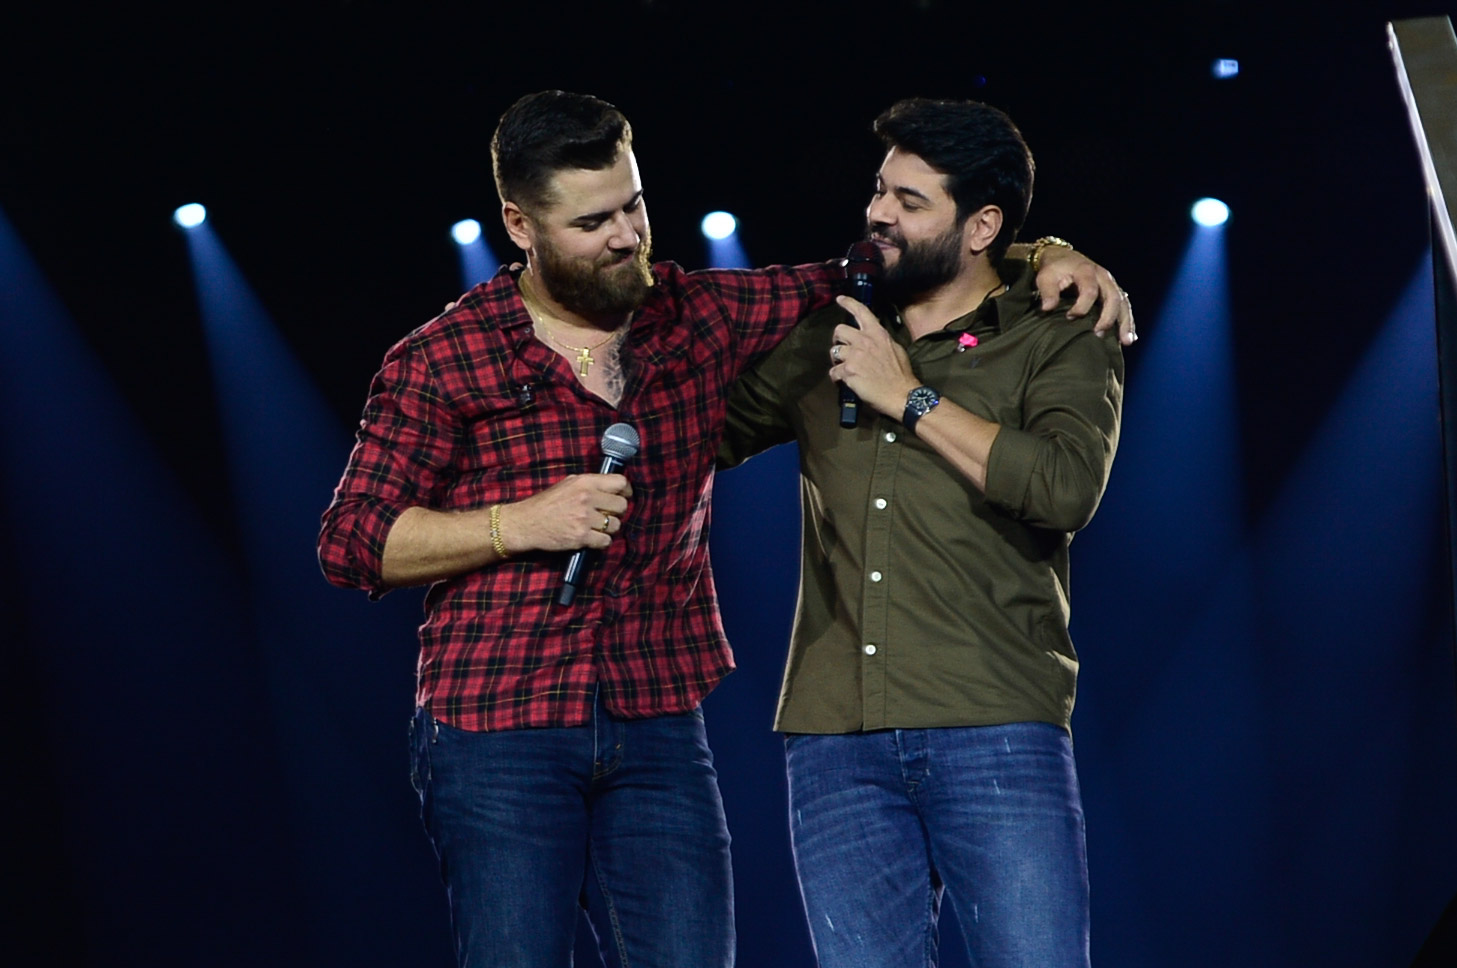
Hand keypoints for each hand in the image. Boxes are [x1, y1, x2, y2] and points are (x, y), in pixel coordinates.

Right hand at [500, 473, 631, 553]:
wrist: (525, 523)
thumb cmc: (546, 503)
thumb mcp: (567, 484)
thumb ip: (589, 484)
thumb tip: (612, 487)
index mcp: (585, 482)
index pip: (620, 482)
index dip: (625, 491)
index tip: (623, 496)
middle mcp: (587, 498)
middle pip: (622, 505)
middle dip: (617, 512)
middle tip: (607, 515)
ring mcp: (585, 518)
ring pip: (616, 525)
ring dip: (609, 528)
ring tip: (596, 527)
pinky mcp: (581, 537)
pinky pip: (606, 541)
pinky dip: (601, 542)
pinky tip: (592, 538)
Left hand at [830, 297, 919, 418]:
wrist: (901, 394)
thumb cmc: (901, 374)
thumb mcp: (896, 349)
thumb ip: (881, 341)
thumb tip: (874, 341)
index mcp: (877, 333)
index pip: (861, 312)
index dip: (848, 303)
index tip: (840, 299)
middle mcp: (864, 340)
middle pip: (839, 330)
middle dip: (837, 339)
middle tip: (841, 349)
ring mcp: (855, 355)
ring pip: (834, 351)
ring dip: (837, 360)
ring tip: (843, 368)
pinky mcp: (848, 371)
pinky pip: (834, 372)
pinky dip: (836, 377)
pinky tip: (842, 381)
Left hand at [1034, 246, 1136, 344]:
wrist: (1063, 258)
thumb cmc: (1054, 270)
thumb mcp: (1046, 277)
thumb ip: (1048, 291)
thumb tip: (1047, 308)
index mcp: (1086, 270)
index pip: (1090, 290)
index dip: (1081, 306)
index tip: (1069, 317)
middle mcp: (1103, 276)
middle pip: (1113, 297)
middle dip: (1107, 317)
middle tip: (1098, 334)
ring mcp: (1110, 284)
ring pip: (1123, 303)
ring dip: (1125, 323)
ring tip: (1125, 341)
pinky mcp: (1113, 292)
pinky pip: (1124, 307)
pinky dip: (1128, 322)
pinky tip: (1130, 338)